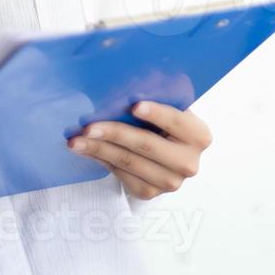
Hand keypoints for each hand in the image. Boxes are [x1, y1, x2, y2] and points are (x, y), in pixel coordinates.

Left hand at [67, 102, 211, 200]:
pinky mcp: (150, 192)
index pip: (176, 122)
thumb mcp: (172, 107)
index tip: (133, 105)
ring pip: (128, 162)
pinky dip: (101, 160)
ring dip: (98, 149)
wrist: (169, 153)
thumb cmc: (166, 122)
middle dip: (114, 133)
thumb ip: (159, 95)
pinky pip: (121, 174)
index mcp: (199, 135)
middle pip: (146, 145)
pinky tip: (87, 150)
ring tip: (76, 140)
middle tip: (88, 126)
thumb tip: (129, 81)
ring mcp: (170, 182)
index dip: (156, 113)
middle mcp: (188, 162)